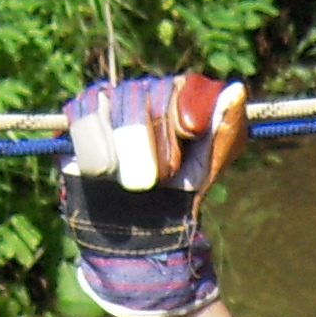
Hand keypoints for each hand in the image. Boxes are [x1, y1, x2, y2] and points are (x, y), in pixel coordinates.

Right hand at [57, 72, 247, 316]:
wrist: (137, 231)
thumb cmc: (178, 194)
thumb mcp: (209, 165)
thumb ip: (225, 128)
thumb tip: (237, 89)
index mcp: (180, 97)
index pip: (184, 85)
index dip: (185, 108)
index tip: (189, 132)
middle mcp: (145, 92)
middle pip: (147, 93)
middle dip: (155, 142)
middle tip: (160, 177)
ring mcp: (109, 102)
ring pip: (114, 104)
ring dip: (127, 151)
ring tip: (135, 181)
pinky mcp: (78, 120)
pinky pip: (84, 115)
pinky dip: (96, 148)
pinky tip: (105, 172)